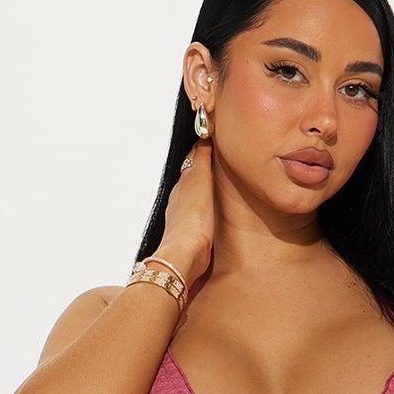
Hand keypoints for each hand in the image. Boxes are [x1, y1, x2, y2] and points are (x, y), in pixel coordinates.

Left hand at [158, 142, 214, 284]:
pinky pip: (197, 211)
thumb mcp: (199, 181)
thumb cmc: (193, 221)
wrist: (185, 255)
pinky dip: (202, 204)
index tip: (210, 138)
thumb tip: (203, 138)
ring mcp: (184, 216)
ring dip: (201, 186)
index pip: (193, 159)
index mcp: (183, 184)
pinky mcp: (191, 233)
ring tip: (213, 180)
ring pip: (192, 194)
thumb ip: (201, 160)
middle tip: (213, 156)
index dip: (202, 149)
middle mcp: (180, 198)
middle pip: (191, 176)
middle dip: (201, 166)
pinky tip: (208, 209)